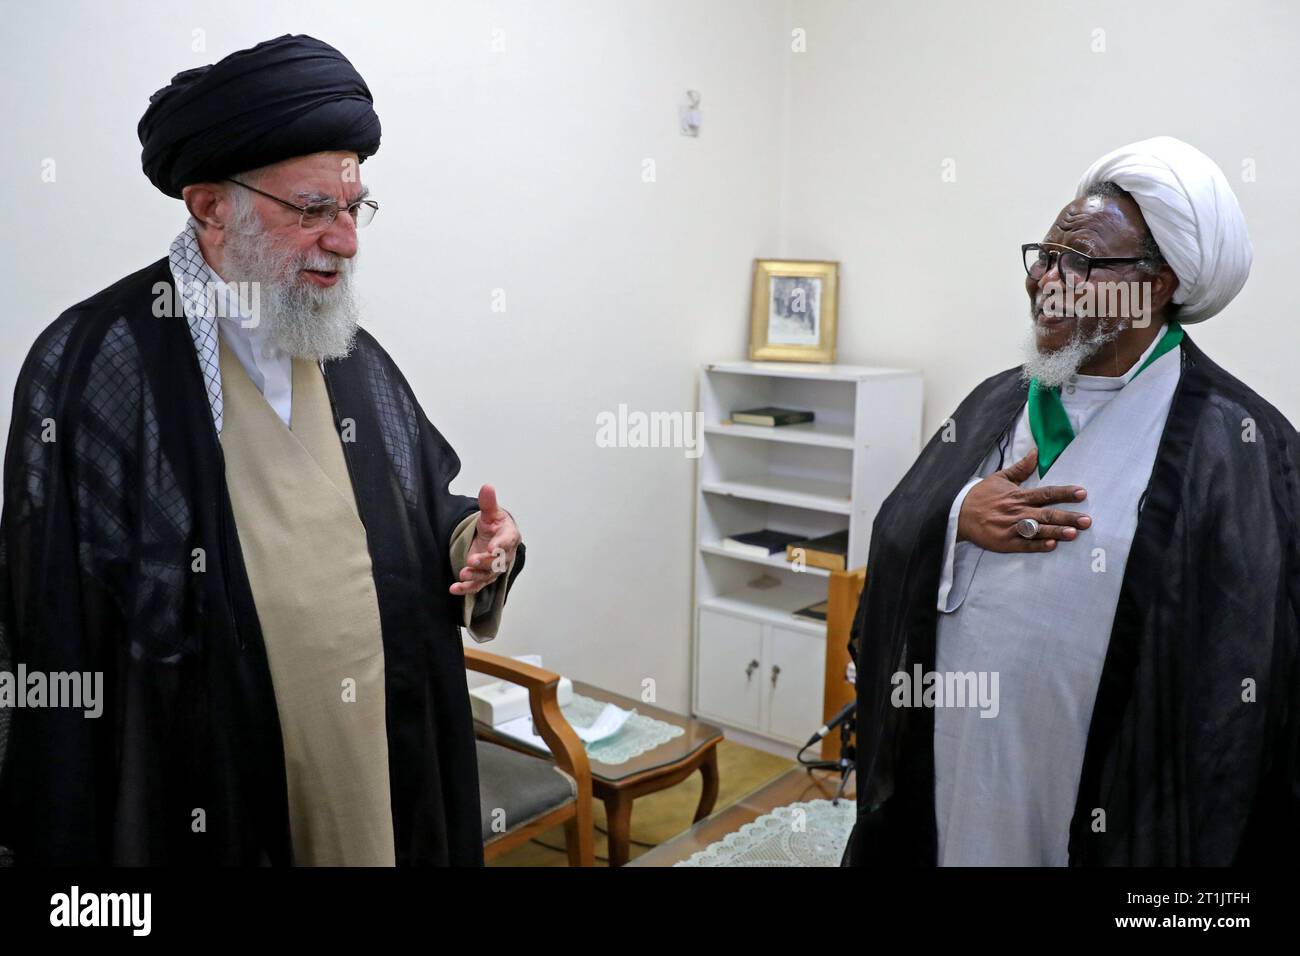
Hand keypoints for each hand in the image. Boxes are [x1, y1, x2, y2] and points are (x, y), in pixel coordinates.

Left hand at [451, 484, 520, 596]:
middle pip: (498, 562)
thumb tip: (487, 486)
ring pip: (487, 575)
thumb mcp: (491, 513)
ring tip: (462, 574)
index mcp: (509, 537)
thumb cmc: (494, 525)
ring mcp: (494, 568)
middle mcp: (505, 555)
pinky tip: (454, 588)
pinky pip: (477, 585)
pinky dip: (466, 588)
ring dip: (475, 577)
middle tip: (472, 560)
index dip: (501, 546)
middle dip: (485, 562)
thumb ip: (488, 503)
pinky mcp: (483, 576)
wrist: (492, 537)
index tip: (493, 547)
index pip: (508, 542)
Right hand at [956, 448, 1089, 552]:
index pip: (1046, 493)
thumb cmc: (981, 495)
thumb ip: (1021, 468)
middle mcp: (1017, 511)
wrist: (958, 513)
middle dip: (1068, 517)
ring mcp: (1011, 528)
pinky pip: (1024, 545)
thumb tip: (1036, 452)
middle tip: (1087, 521)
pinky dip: (1038, 545)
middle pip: (1047, 514)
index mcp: (1018, 495)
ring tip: (1073, 534)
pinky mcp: (1005, 542)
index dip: (1065, 493)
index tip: (1082, 493)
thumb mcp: (1000, 477)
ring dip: (1056, 532)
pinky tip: (1051, 545)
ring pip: (1038, 530)